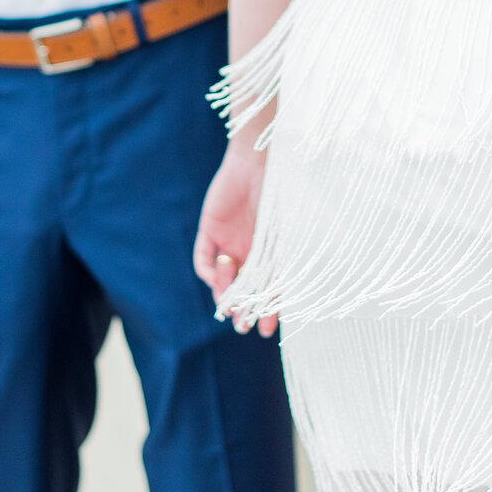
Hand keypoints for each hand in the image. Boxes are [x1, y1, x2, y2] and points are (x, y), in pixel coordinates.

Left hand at [194, 141, 278, 336]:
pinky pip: (202, 260)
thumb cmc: (283, 196)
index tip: (267, 332)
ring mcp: (228, 242)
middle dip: (243, 310)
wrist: (260, 160)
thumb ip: (285, 266)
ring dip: (226, 293)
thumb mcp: (289, 237)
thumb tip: (286, 299)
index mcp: (271, 255)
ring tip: (231, 299)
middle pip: (242, 291)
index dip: (267, 313)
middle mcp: (249, 252)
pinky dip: (208, 272)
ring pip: (221, 281)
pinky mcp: (209, 230)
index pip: (266, 291)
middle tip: (244, 326)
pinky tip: (219, 272)